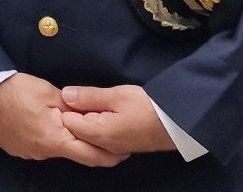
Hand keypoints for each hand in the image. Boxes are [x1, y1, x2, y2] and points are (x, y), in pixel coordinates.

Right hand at [0, 73, 127, 166]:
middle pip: (74, 153)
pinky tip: (46, 123)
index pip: (90, 155)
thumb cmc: (15, 90)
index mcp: (54, 140)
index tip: (123, 150)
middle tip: (103, 135)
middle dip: (90, 145)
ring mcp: (29, 153)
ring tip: (69, 121)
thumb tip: (89, 114)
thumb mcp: (49, 92)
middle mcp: (43, 152)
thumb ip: (73, 106)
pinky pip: (40, 146)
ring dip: (66, 139)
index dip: (109, 154)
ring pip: (56, 149)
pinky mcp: (18, 149)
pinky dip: (49, 137)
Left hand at [60, 84, 176, 155]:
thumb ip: (89, 96)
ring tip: (96, 102)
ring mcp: (112, 148)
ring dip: (87, 118)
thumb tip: (65, 95)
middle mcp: (102, 146)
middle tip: (84, 97)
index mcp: (97, 134)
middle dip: (75, 114)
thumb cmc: (148, 107)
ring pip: (88, 134)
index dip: (66, 107)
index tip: (72, 94)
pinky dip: (98, 124)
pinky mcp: (121, 145)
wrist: (177, 123)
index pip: (67, 123)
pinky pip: (100, 137)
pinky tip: (105, 112)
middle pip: (75, 131)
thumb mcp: (117, 95)